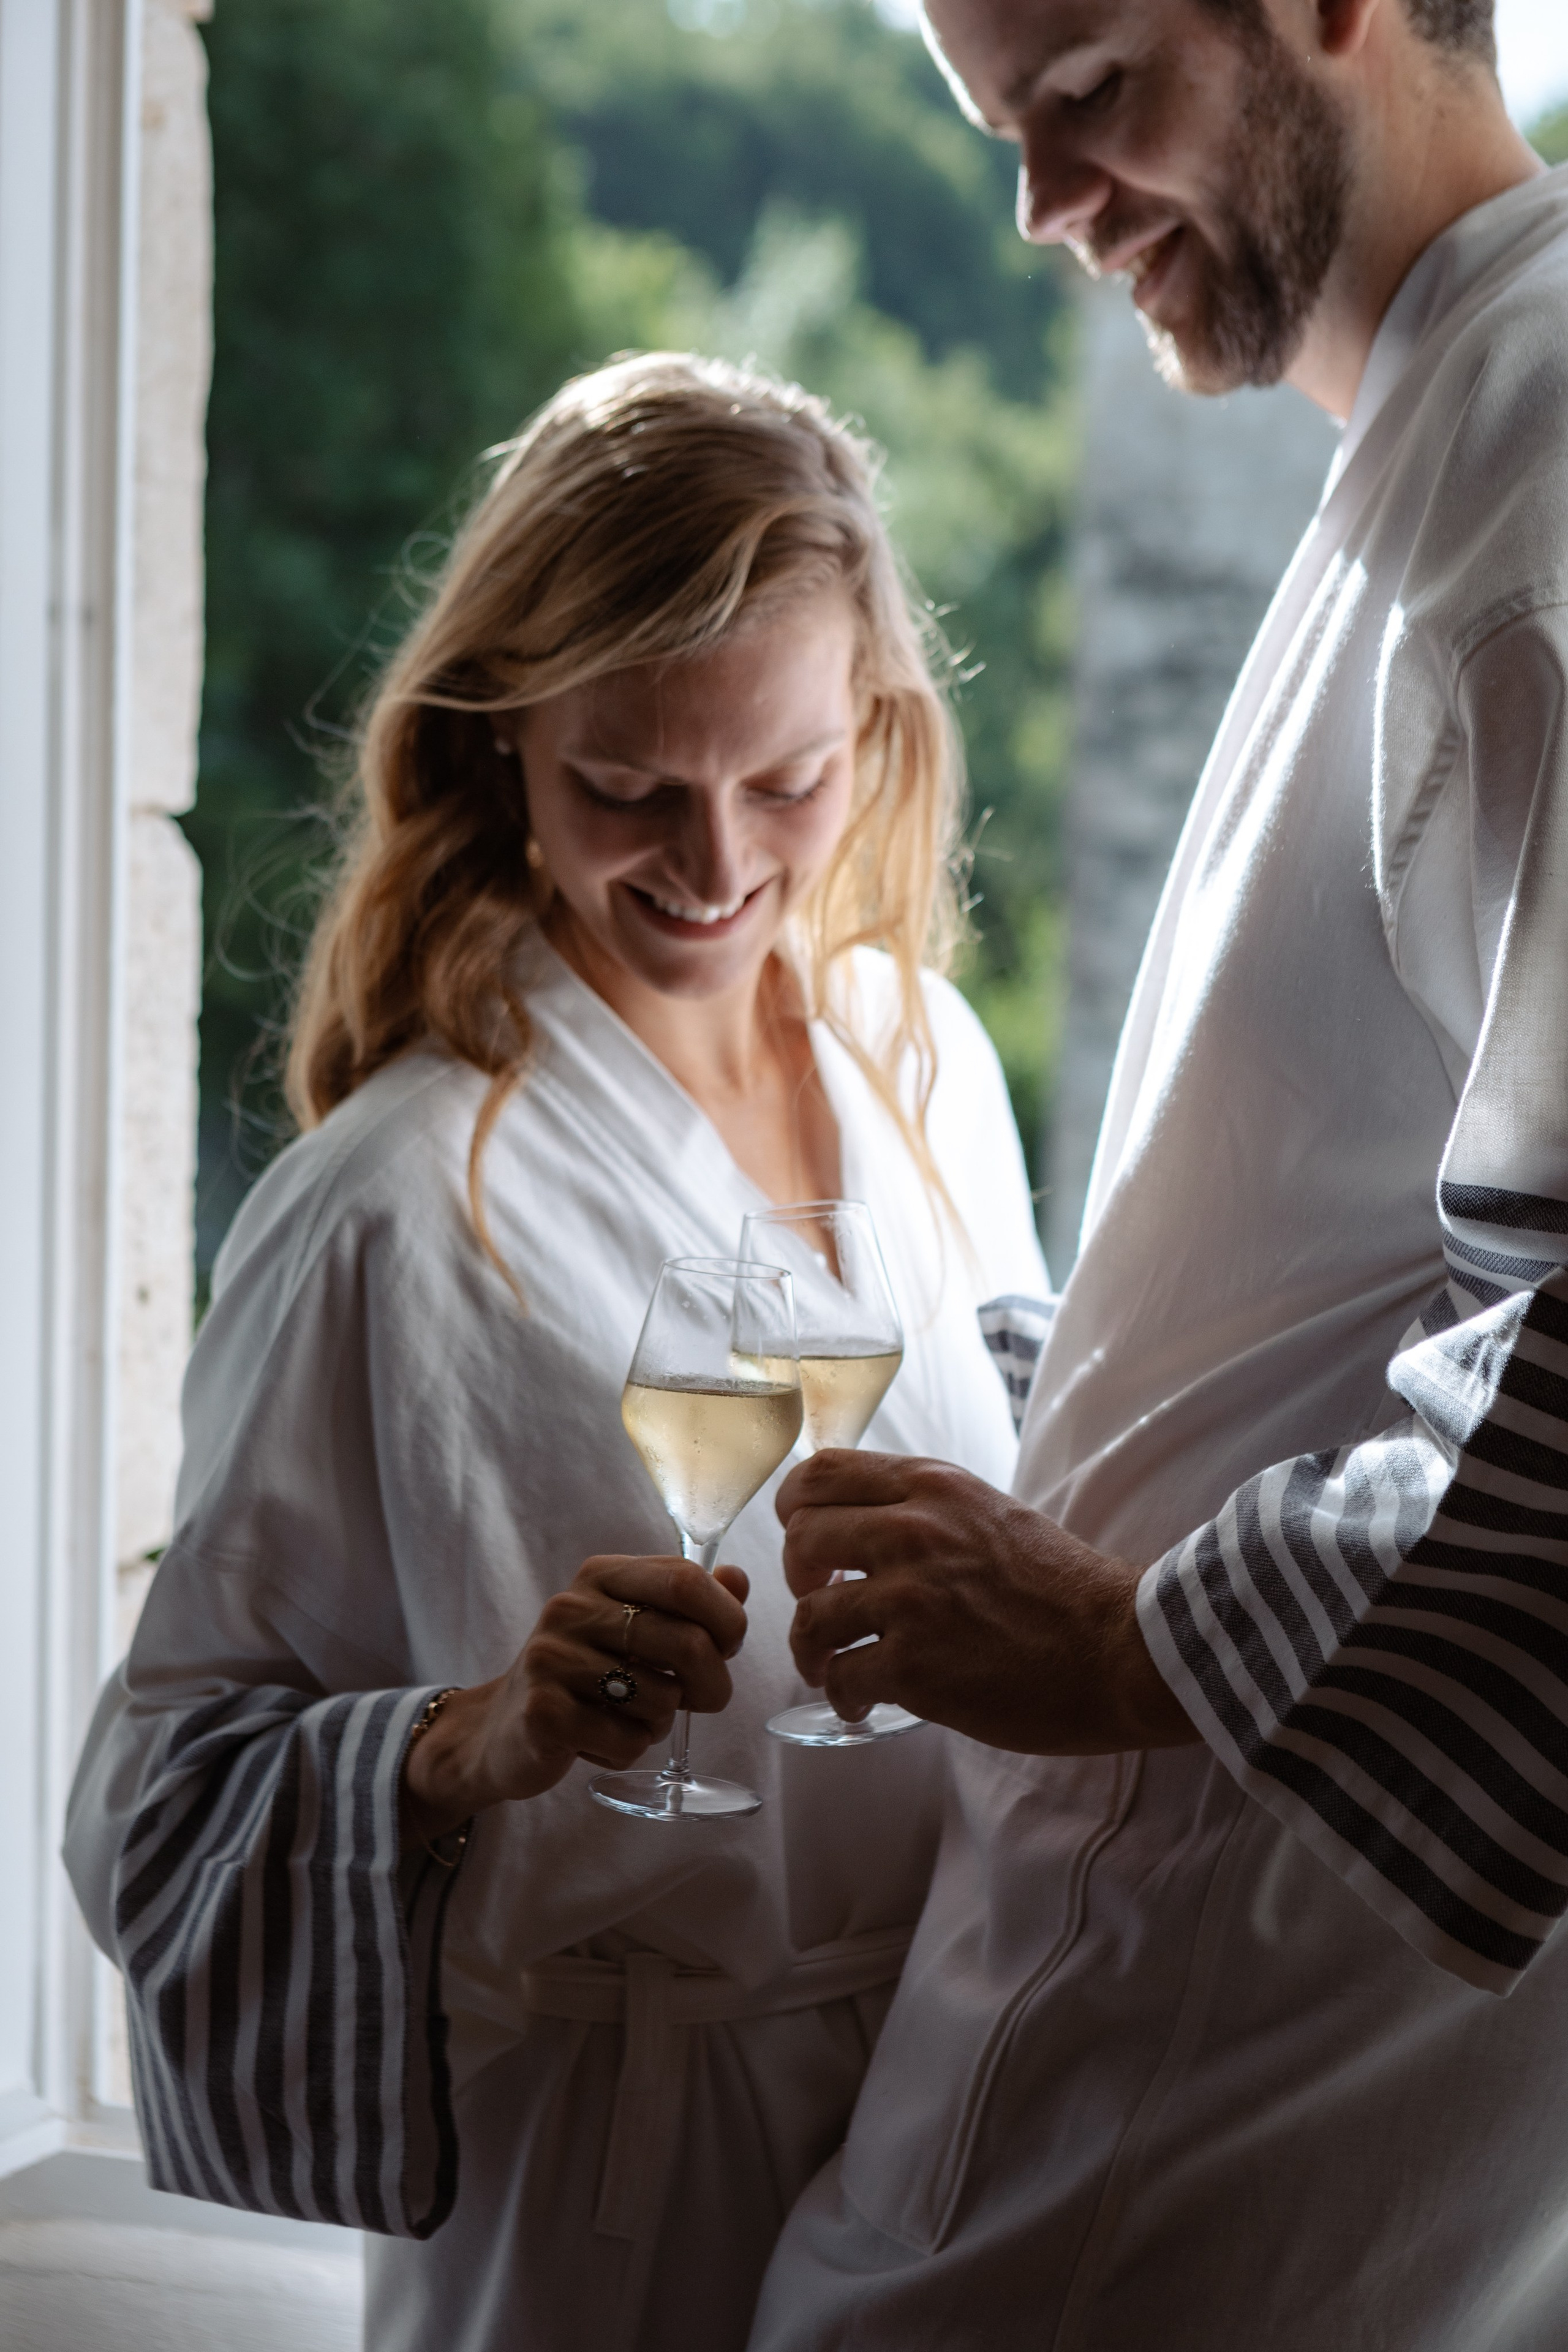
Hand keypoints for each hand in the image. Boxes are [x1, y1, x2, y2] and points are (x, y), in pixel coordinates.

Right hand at [401, 1554, 749, 1845]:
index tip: (727, 1647)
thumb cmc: (582, 1677)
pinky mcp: (543, 1712)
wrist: (500, 1731)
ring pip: (662, 1700)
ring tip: (627, 1717)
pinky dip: (627, 1750)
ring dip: (660, 1723)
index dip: (727, 1619)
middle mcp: (571, 1607)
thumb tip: (738, 1579)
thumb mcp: (631, 1628)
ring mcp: (552, 1658)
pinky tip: (596, 1740)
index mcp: (601, 1575)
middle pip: (687, 1643)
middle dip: (712, 1685)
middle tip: (702, 1701)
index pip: (686, 1580)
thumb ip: (688, 1602)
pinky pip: (628, 1741)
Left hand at [776, 1451, 1196, 1754]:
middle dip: (798, 1578)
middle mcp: (914, 1532)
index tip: (808, 1542)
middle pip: (800, 1538)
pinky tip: (862, 1703)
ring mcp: (911, 1599)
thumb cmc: (1066, 1590)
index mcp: (934, 1488)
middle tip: (825, 1604)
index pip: (820, 1472)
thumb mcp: (992, 1514)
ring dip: (811, 1648)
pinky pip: (839, 1677)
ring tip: (831, 1666)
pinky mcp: (915, 1666)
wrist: (1123, 1649)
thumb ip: (930, 1511)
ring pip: (808, 1614)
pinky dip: (840, 1695)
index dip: (795, 1508)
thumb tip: (868, 1523)